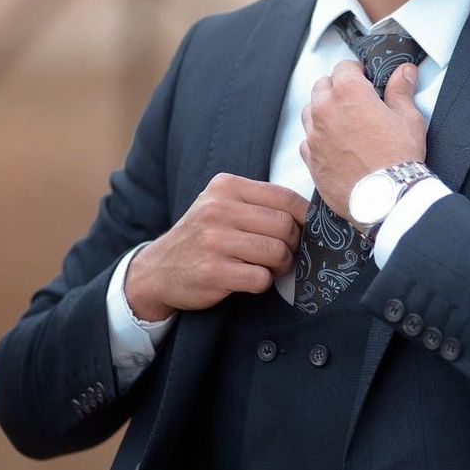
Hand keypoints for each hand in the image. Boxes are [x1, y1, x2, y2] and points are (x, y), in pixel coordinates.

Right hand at [124, 176, 310, 318]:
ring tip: (269, 267)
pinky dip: (263, 282)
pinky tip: (249, 279)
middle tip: (284, 254)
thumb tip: (312, 217)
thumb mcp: (222, 206)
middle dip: (293, 245)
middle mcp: (218, 209)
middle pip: (285, 226)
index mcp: (226, 187)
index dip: (305, 218)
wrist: (157, 270)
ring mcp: (214, 241)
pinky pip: (261, 278)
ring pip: (277, 252)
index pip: (285, 197)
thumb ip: (259, 204)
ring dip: (281, 265)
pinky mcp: (214, 272)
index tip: (305, 231)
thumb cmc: (203, 237)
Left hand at [299, 60, 426, 218]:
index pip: (344, 67)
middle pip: (322, 86)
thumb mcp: (408, 118)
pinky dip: (318, 139)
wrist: (385, 197)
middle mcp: (325, 109)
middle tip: (356, 101)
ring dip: (324, 112)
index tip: (365, 79)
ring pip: (310, 111)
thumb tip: (404, 72)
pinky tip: (336, 147)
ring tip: (344, 123)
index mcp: (348, 92)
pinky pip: (307, 140)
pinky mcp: (310, 158)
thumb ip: (401, 91)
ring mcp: (314, 135)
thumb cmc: (398, 158)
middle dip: (337, 88)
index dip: (357, 72)